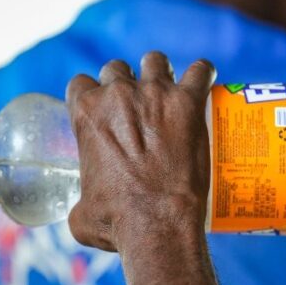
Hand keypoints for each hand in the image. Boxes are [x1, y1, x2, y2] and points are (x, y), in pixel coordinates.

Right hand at [65, 52, 215, 253]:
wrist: (157, 224)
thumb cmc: (116, 222)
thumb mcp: (82, 212)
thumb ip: (81, 201)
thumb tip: (84, 211)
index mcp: (87, 113)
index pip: (81, 84)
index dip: (91, 94)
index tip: (103, 109)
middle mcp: (117, 95)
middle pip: (117, 69)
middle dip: (125, 82)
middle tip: (138, 105)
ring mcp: (155, 94)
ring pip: (155, 61)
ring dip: (160, 71)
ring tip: (169, 89)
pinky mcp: (188, 103)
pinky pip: (200, 71)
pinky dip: (202, 74)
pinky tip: (204, 80)